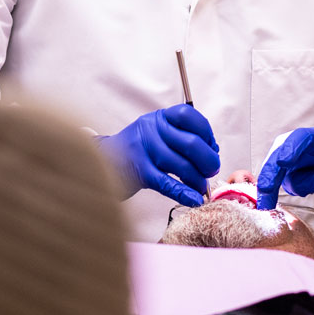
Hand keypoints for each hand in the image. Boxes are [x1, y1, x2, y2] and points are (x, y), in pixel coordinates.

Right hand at [96, 104, 220, 207]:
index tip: (211, 146)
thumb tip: (212, 151)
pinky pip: (168, 183)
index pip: (189, 116)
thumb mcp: (155, 132)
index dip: (206, 132)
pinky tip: (193, 199)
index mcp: (158, 117)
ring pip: (182, 165)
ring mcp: (144, 151)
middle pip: (191, 143)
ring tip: (201, 187)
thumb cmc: (137, 149)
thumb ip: (181, 137)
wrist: (101, 161)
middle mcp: (151, 130)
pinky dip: (184, 193)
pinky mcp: (139, 173)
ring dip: (198, 180)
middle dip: (208, 160)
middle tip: (211, 171)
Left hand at [256, 108, 313, 208]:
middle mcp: (300, 142)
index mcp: (288, 152)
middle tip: (266, 185)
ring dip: (294, 152)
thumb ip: (296, 184)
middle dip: (272, 169)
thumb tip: (290, 188)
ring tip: (303, 170)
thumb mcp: (307, 183)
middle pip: (282, 149)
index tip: (262, 194)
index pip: (272, 163)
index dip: (266, 179)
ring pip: (303, 139)